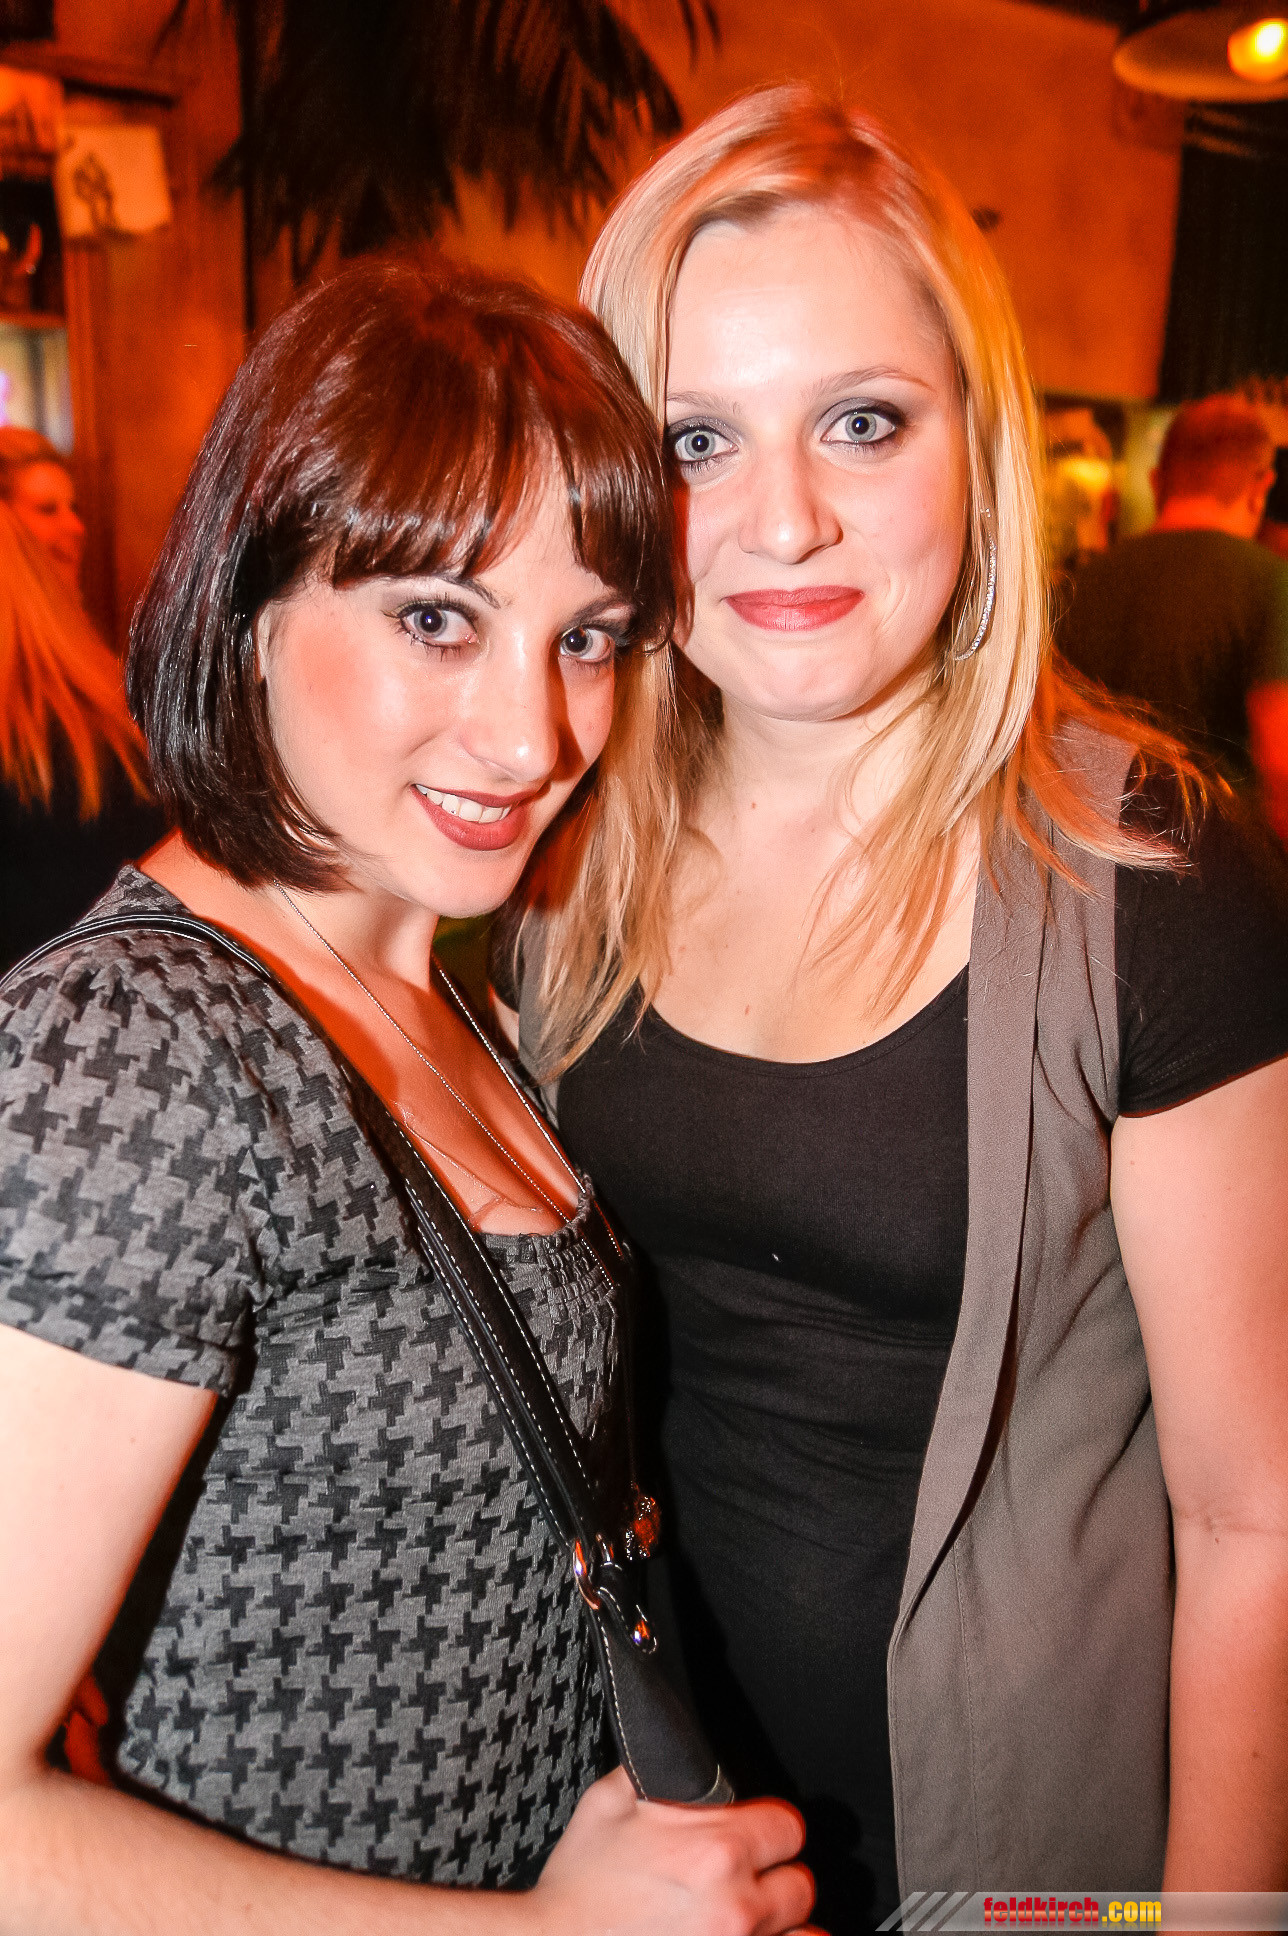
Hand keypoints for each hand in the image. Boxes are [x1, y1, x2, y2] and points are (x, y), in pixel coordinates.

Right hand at [527, 1766, 815, 1935]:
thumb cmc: (579, 1888)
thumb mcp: (609, 1803)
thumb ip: (656, 1769)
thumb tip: (682, 1753)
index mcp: (717, 1850)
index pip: (788, 1827)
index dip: (768, 1828)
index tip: (752, 1837)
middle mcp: (737, 1906)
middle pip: (801, 1885)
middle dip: (775, 1879)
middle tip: (744, 1882)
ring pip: (804, 1935)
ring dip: (781, 1925)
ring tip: (748, 1920)